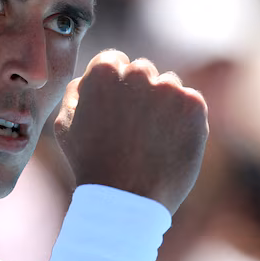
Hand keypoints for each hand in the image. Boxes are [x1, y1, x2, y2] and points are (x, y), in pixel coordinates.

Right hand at [54, 50, 207, 213]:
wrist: (127, 199)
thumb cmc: (91, 164)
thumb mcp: (66, 125)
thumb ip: (77, 91)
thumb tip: (90, 76)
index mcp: (103, 72)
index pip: (114, 61)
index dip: (114, 87)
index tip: (116, 112)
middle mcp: (137, 72)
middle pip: (142, 71)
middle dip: (139, 92)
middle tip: (133, 129)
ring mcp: (168, 88)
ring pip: (168, 86)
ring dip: (163, 105)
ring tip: (151, 140)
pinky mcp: (193, 105)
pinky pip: (190, 103)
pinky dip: (184, 120)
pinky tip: (169, 143)